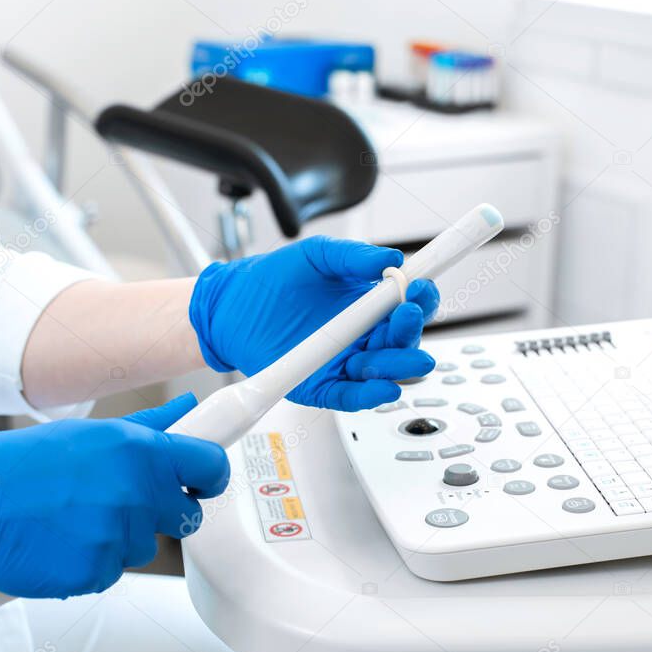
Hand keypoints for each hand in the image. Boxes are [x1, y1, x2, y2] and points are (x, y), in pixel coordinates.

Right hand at [0, 394, 228, 597]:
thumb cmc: (24, 465)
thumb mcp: (95, 433)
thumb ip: (151, 427)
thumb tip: (186, 410)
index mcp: (142, 451)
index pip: (212, 466)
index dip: (212, 476)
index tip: (204, 481)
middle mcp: (137, 492)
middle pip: (188, 515)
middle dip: (165, 512)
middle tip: (124, 501)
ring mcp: (118, 534)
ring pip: (147, 544)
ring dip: (122, 536)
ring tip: (79, 516)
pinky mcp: (96, 571)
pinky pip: (114, 571)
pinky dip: (94, 561)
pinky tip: (66, 540)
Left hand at [189, 235, 439, 410]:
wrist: (230, 306)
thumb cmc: (273, 280)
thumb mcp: (317, 255)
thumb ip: (354, 257)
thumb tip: (390, 258)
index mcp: (369, 304)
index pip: (410, 305)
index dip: (421, 298)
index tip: (421, 287)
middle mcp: (363, 335)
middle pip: (404, 341)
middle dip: (411, 332)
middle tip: (406, 316)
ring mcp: (345, 362)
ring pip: (385, 372)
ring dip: (397, 366)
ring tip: (398, 356)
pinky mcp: (323, 386)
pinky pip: (352, 395)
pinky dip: (370, 394)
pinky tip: (382, 387)